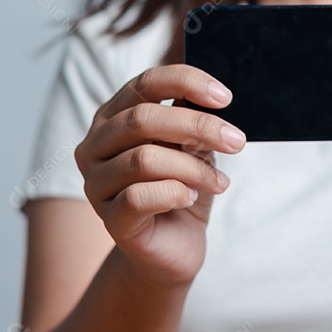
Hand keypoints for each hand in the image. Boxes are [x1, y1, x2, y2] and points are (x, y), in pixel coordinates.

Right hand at [75, 64, 245, 285]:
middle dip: (197, 127)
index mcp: (113, 118)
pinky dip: (174, 193)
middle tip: (236, 140)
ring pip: (143, 159)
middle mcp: (95, 146)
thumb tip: (211, 101)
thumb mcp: (191, 150)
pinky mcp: (109, 219)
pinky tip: (191, 198)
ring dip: (193, 168)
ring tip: (219, 182)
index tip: (225, 97)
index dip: (185, 82)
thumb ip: (191, 124)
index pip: (144, 83)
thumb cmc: (182, 191)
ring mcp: (96, 184)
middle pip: (142, 120)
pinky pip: (138, 197)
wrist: (175, 248)